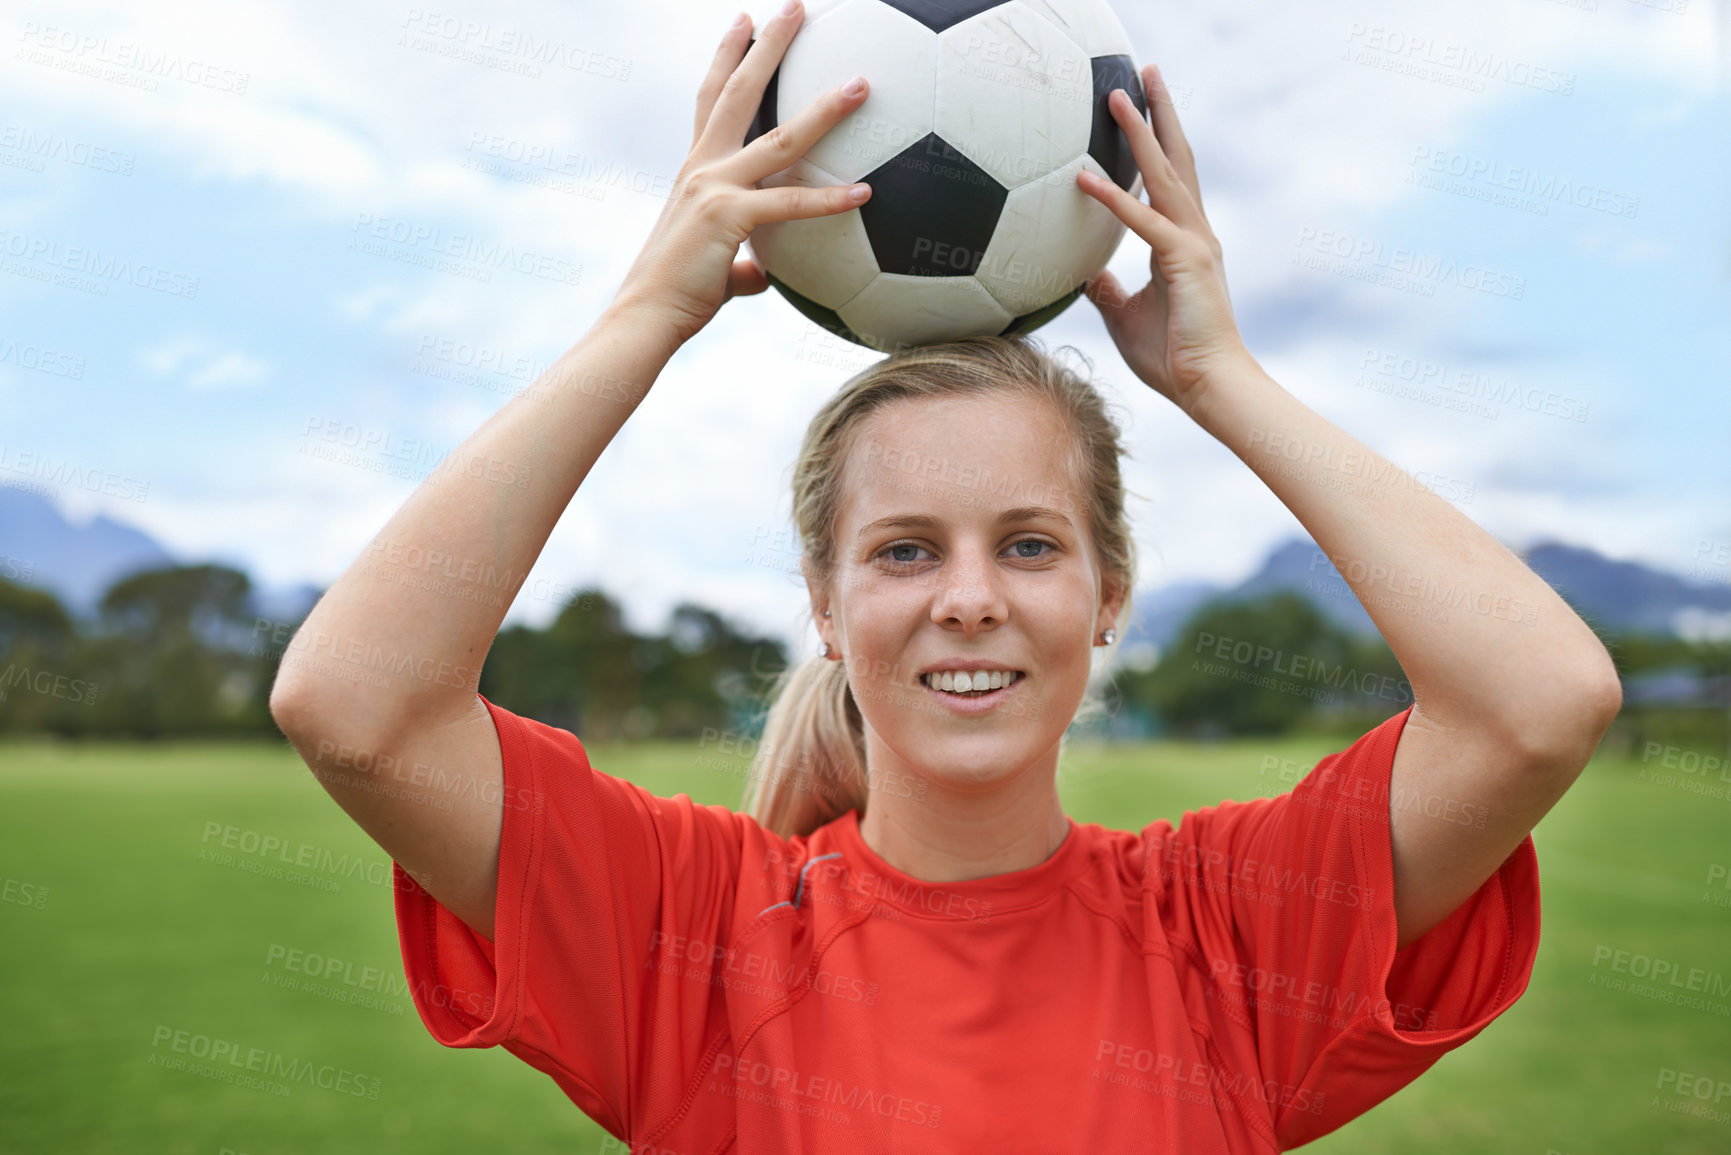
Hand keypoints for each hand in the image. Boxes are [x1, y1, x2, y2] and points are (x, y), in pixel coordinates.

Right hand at [608, 2, 873, 347]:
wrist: (646, 317)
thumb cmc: (676, 296)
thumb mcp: (714, 266)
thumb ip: (743, 262)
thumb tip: (762, 274)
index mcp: (696, 170)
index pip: (713, 99)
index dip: (729, 56)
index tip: (745, 21)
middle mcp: (702, 167)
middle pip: (739, 91)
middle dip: (769, 45)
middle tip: (796, 6)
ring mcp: (713, 188)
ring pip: (780, 138)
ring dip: (824, 108)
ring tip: (861, 83)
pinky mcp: (727, 219)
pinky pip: (790, 205)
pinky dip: (829, 200)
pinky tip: (866, 191)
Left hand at [1076, 64, 1248, 416]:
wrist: (1209, 389)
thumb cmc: (1174, 359)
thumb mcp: (1125, 317)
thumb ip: (1107, 290)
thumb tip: (1084, 274)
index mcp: (1183, 243)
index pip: (1168, 180)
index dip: (1154, 143)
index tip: (1140, 108)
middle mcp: (1194, 233)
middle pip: (1176, 158)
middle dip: (1159, 112)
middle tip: (1145, 70)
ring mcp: (1193, 243)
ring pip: (1163, 175)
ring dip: (1139, 132)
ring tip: (1118, 94)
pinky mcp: (1184, 262)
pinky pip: (1141, 223)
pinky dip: (1113, 199)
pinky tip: (1083, 178)